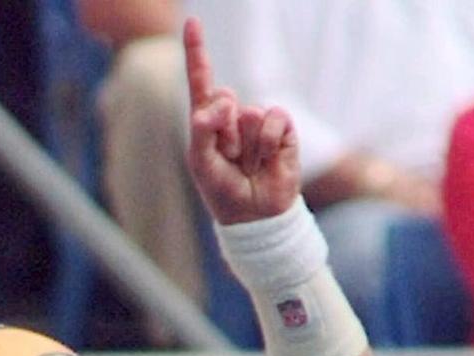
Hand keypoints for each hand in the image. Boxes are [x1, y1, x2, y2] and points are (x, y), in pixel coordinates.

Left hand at [184, 15, 299, 225]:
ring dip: (245, 144)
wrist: (255, 217)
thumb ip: (203, 128)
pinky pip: (273, 119)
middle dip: (223, 129)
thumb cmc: (223, 191)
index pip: (202, 82)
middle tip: (228, 158)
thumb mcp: (201, 162)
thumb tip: (225, 100)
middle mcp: (233, 118)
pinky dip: (268, 142)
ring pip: (249, 113)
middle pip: (225, 96)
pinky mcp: (281, 130)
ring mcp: (257, 123)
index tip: (192, 22)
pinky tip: (266, 160)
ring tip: (247, 165)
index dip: (197, 52)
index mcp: (209, 123)